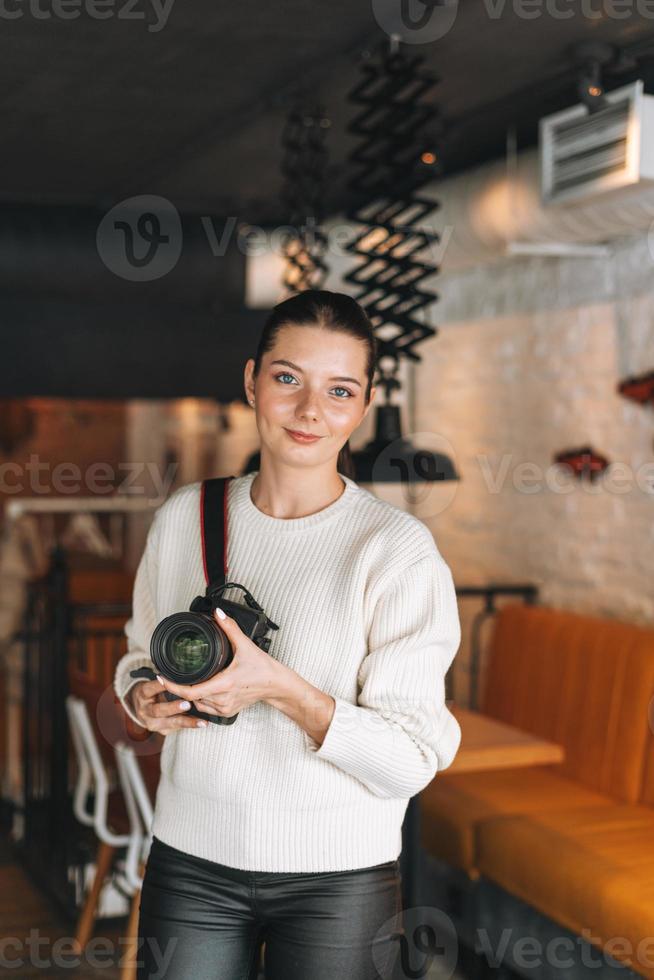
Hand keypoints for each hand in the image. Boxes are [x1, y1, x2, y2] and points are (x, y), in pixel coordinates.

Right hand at [128, 677, 206, 732]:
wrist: (142, 709)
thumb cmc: (153, 693)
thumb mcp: (153, 685)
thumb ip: (165, 683)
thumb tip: (186, 675)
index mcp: (143, 695)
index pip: (150, 689)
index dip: (160, 686)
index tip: (171, 682)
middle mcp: (145, 711)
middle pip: (158, 710)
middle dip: (173, 708)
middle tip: (188, 704)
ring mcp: (152, 723)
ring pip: (170, 723)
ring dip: (187, 721)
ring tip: (201, 721)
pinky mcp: (162, 730)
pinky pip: (177, 728)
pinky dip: (189, 725)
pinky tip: (201, 724)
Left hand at [156, 606, 280, 718]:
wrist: (276, 685)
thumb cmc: (263, 667)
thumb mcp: (246, 645)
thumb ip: (230, 628)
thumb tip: (217, 613)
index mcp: (223, 684)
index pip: (189, 692)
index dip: (171, 686)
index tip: (160, 676)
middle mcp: (222, 700)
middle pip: (190, 697)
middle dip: (179, 687)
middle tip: (169, 674)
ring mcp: (224, 708)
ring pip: (197, 704)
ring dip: (189, 694)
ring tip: (183, 681)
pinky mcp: (227, 712)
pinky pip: (206, 708)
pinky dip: (200, 700)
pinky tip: (200, 689)